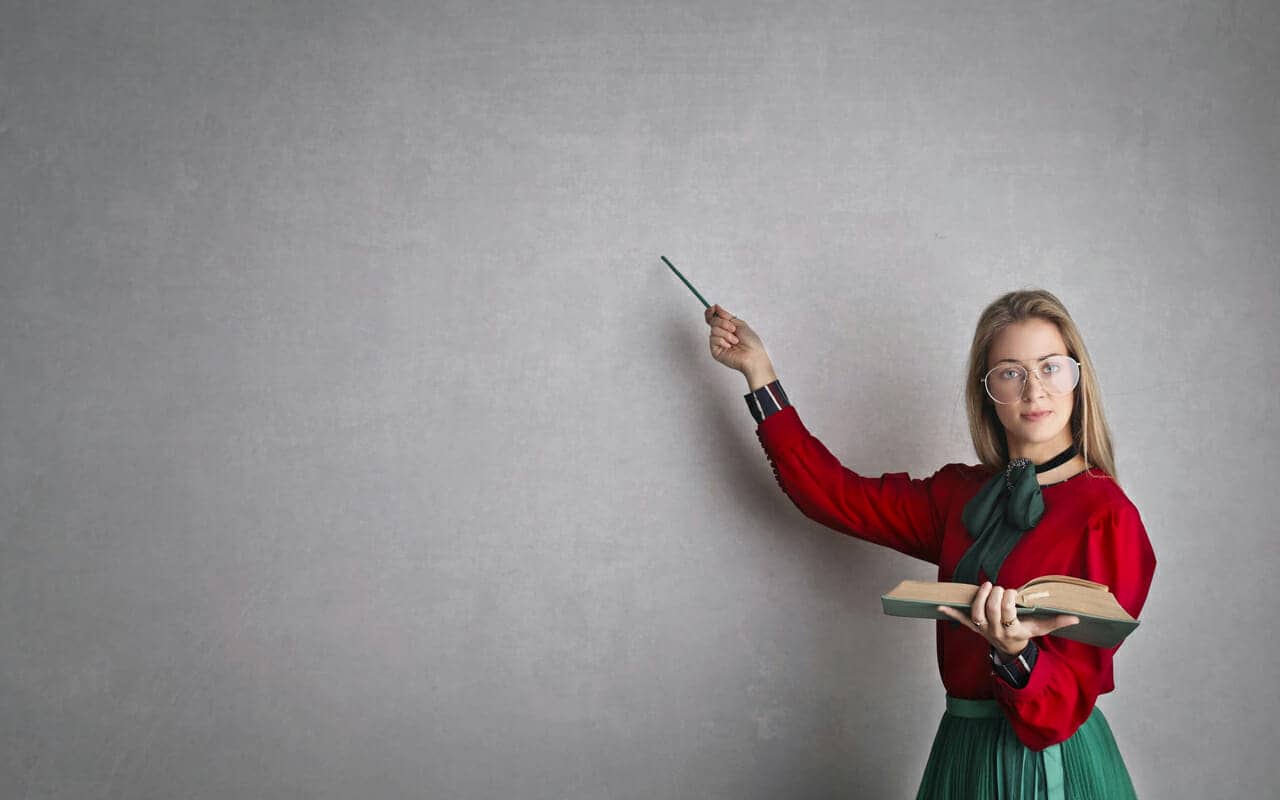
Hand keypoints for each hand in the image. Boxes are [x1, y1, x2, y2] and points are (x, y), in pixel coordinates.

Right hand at [704, 303, 772, 378]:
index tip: (713, 308)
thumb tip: (716, 308)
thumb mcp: (739, 324)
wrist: (753, 355)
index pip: (714, 318)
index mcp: (727, 327)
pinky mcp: (715, 351)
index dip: (711, 312)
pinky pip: (713, 339)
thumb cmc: (751, 342)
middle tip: (733, 329)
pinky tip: (730, 346)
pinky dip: (723, 340)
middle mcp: (721, 334)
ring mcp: (718, 343)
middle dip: (723, 323)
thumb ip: (726, 316)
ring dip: (726, 333)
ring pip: (713, 330)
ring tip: (735, 340)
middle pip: (713, 321)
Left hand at [937, 581, 1080, 657]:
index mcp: (1012, 631)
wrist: (1009, 650)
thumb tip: (1075, 617)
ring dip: (979, 597)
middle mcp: (995, 631)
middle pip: (990, 610)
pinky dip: (950, 613)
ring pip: (975, 613)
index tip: (1014, 592)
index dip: (1009, 600)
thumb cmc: (1026, 634)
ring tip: (987, 586)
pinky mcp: (973, 627)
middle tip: (1002, 588)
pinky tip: (940, 606)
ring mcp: (982, 629)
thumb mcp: (1041, 629)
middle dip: (995, 595)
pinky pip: (960, 620)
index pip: (1007, 613)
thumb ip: (1057, 622)